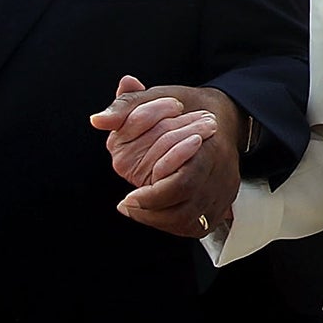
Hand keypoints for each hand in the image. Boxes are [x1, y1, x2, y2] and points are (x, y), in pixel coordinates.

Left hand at [92, 76, 242, 236]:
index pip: (182, 184)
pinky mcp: (222, 204)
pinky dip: (172, 224)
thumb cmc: (189, 107)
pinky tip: (155, 212)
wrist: (224, 116)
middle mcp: (221, 174)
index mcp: (210, 148)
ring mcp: (224, 192)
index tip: (127, 199)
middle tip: (127, 205)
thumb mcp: (158, 96)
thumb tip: (98, 120)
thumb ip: (127, 107)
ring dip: (159, 220)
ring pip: (190, 224)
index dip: (151, 197)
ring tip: (137, 209)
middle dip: (150, 212)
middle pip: (185, 210)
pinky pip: (196, 226)